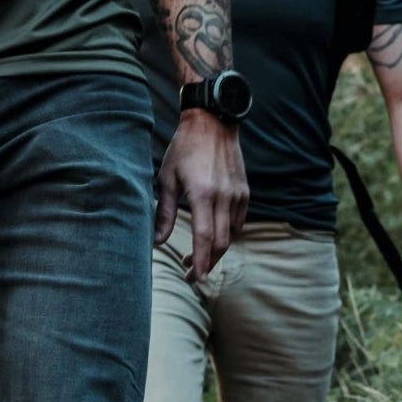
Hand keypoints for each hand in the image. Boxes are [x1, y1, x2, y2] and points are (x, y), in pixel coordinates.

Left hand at [156, 110, 247, 281]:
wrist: (212, 122)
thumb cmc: (184, 148)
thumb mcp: (166, 178)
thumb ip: (163, 212)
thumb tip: (157, 242)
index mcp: (203, 194)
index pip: (206, 238)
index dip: (202, 261)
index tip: (196, 278)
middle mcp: (225, 197)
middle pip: (222, 242)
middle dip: (208, 263)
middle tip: (192, 274)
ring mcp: (238, 194)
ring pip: (232, 234)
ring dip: (217, 250)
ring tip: (198, 256)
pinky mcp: (244, 191)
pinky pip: (238, 221)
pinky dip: (227, 233)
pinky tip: (213, 235)